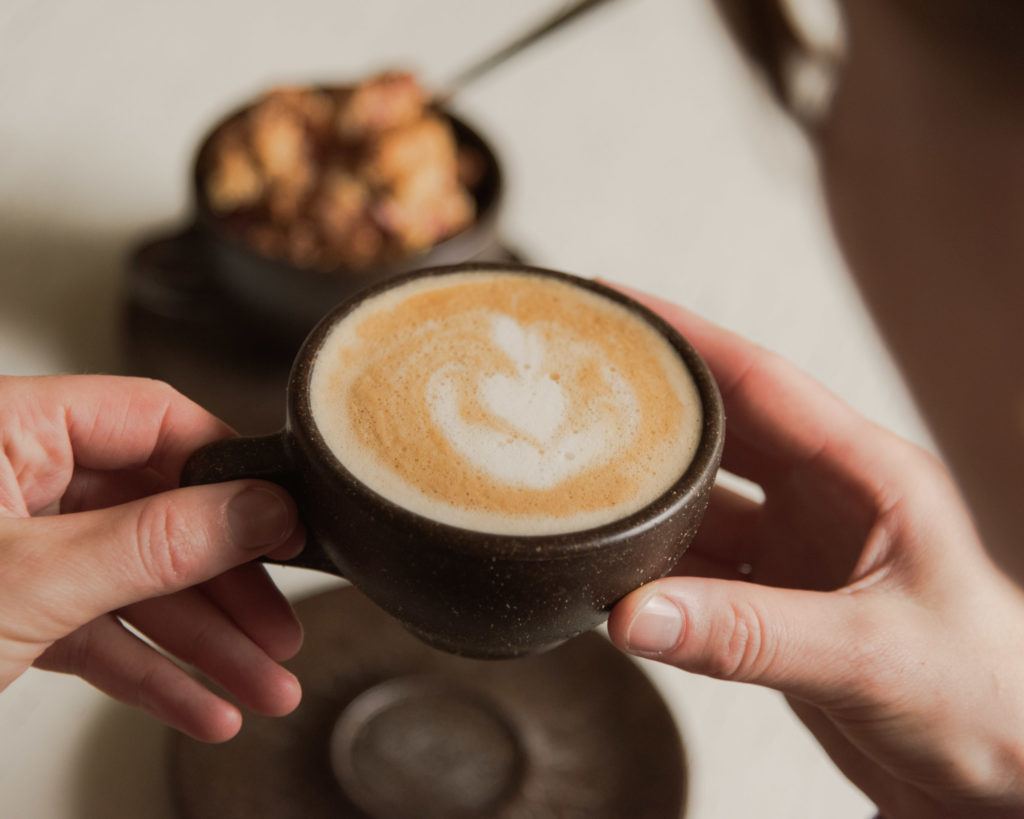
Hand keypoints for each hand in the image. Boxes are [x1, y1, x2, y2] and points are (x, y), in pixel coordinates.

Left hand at [0, 375, 305, 741]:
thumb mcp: (30, 580)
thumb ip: (152, 543)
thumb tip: (257, 510)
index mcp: (8, 429)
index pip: (152, 419)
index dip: (229, 471)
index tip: (282, 520)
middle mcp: (14, 480)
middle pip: (157, 515)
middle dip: (224, 588)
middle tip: (279, 627)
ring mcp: (14, 548)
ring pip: (134, 584)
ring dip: (203, 645)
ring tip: (261, 685)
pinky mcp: (9, 609)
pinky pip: (96, 631)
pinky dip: (149, 671)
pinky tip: (203, 704)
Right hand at [606, 288, 1023, 817]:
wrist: (1003, 773)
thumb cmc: (982, 696)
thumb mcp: (868, 654)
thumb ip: (749, 634)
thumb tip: (637, 614)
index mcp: (867, 474)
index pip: (761, 381)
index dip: (686, 339)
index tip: (620, 308)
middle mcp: (825, 501)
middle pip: (717, 433)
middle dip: (647, 409)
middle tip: (574, 386)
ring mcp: (797, 551)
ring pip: (699, 506)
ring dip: (642, 500)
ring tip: (573, 483)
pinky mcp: (776, 603)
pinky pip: (697, 572)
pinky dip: (652, 572)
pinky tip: (610, 573)